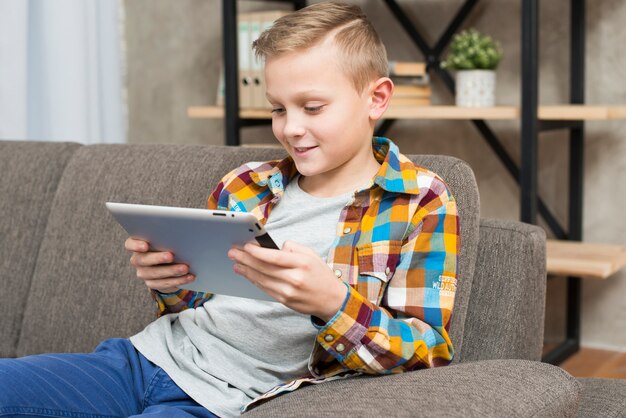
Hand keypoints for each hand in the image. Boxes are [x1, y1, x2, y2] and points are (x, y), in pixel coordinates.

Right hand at [124, 237, 194, 292]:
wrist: (168, 263)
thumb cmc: (167, 246)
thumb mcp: (166, 240)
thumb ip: (167, 238)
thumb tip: (181, 234)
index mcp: (138, 245)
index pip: (130, 244)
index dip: (136, 245)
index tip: (145, 245)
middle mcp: (138, 259)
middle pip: (142, 260)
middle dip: (158, 258)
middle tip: (171, 256)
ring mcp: (143, 272)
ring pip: (154, 274)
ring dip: (171, 271)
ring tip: (185, 268)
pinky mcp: (152, 283)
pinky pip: (163, 284)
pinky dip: (178, 280)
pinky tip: (189, 277)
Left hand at [228, 240, 346, 320]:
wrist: (331, 300)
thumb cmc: (321, 274)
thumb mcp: (312, 255)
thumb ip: (293, 248)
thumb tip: (273, 247)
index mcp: (302, 263)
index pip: (275, 257)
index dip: (258, 252)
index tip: (246, 246)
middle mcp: (294, 278)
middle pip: (264, 268)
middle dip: (246, 259)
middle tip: (233, 252)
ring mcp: (288, 292)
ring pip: (262, 279)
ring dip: (246, 270)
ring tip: (236, 263)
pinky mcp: (284, 300)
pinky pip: (265, 289)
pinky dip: (254, 280)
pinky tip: (247, 274)